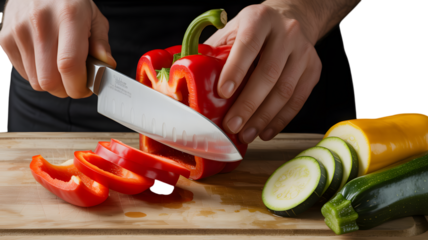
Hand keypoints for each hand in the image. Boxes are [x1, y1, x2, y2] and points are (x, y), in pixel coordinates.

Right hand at [0, 0, 115, 98]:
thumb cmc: (69, 3)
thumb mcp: (94, 16)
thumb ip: (101, 43)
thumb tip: (106, 65)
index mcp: (68, 17)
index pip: (69, 65)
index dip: (79, 86)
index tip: (86, 89)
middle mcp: (40, 23)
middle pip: (50, 80)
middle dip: (66, 89)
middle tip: (75, 81)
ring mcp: (18, 31)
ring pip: (36, 82)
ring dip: (52, 83)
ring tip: (60, 67)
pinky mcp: (4, 39)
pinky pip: (24, 74)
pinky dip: (38, 74)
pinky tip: (46, 59)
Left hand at [204, 4, 322, 143]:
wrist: (290, 20)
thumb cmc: (253, 31)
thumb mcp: (231, 31)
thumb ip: (214, 52)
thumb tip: (184, 80)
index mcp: (260, 19)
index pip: (248, 44)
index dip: (236, 70)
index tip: (223, 93)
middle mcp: (286, 32)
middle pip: (269, 73)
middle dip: (249, 104)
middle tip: (232, 126)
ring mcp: (303, 51)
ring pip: (285, 90)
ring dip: (264, 117)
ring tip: (246, 134)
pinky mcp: (314, 68)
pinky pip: (299, 99)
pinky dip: (281, 119)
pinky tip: (265, 131)